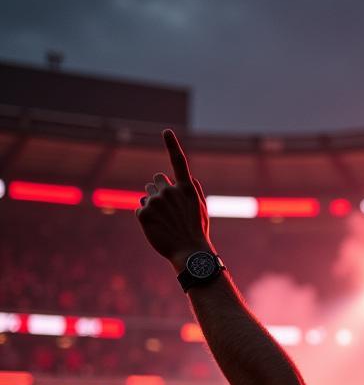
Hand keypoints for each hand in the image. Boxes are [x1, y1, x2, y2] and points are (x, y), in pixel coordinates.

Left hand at [136, 130, 213, 270]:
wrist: (189, 253)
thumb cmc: (197, 233)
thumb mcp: (201, 210)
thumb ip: (195, 192)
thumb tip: (191, 178)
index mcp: (187, 189)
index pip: (178, 161)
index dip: (172, 144)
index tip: (166, 131)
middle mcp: (170, 191)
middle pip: (157, 180)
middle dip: (159, 189)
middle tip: (167, 210)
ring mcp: (156, 201)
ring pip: (147, 194)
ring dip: (152, 203)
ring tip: (164, 222)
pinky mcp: (143, 212)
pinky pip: (140, 209)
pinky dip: (146, 218)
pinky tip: (157, 228)